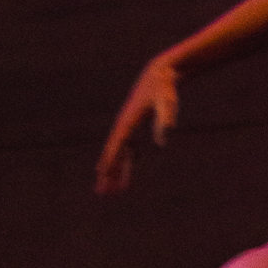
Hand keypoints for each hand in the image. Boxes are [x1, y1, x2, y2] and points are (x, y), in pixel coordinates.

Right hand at [95, 56, 180, 193]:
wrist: (160, 74)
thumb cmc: (164, 88)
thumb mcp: (167, 102)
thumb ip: (165, 120)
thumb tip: (162, 142)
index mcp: (129, 122)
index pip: (117, 145)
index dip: (109, 160)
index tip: (100, 174)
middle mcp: (125, 126)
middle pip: (114, 154)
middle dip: (107, 174)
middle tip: (101, 192)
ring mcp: (129, 128)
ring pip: (120, 155)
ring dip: (115, 173)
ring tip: (110, 192)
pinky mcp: (135, 128)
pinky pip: (128, 151)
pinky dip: (126, 165)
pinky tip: (125, 178)